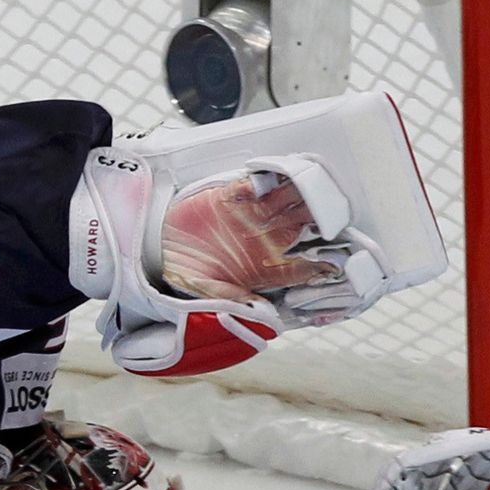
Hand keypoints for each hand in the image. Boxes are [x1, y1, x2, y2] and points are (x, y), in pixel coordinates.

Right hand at [158, 173, 341, 305]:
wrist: (155, 251)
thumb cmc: (185, 276)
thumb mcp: (208, 294)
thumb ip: (235, 300)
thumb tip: (263, 314)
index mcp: (265, 268)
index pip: (302, 266)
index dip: (320, 264)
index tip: (334, 263)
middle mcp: (265, 240)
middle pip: (304, 226)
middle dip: (321, 217)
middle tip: (333, 211)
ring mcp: (250, 216)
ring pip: (287, 200)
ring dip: (302, 192)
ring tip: (312, 185)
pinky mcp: (231, 196)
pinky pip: (255, 183)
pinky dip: (267, 178)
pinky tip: (277, 175)